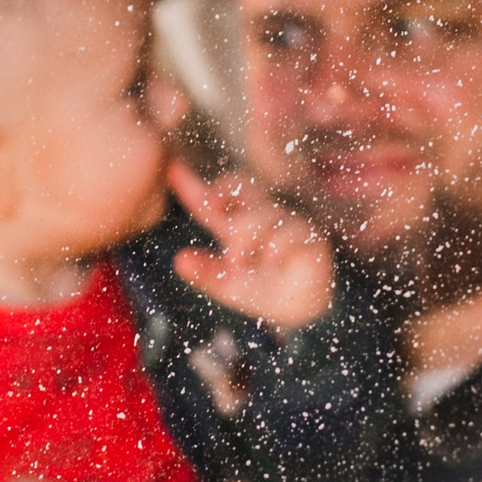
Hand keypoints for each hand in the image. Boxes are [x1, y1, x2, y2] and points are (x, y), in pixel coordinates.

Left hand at [168, 163, 333, 331]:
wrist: (300, 312)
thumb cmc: (262, 290)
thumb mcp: (227, 285)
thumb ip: (205, 273)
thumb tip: (179, 260)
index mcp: (235, 226)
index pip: (211, 201)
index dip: (192, 186)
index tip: (171, 169)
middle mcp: (260, 218)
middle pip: (242, 187)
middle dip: (226, 189)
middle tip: (211, 204)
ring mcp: (287, 225)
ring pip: (265, 214)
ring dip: (248, 233)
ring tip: (236, 260)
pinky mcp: (310, 239)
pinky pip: (294, 232)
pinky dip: (279, 243)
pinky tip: (270, 259)